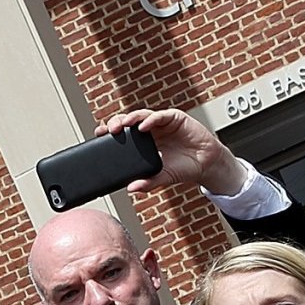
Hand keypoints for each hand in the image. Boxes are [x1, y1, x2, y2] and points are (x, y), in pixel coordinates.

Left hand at [101, 107, 248, 197]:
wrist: (206, 164)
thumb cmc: (183, 168)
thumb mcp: (162, 177)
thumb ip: (148, 182)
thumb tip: (131, 188)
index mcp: (143, 143)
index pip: (123, 134)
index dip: (110, 133)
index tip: (98, 135)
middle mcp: (151, 130)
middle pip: (129, 122)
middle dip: (117, 124)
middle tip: (109, 130)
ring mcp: (162, 122)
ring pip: (141, 116)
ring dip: (130, 119)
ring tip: (122, 125)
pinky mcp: (174, 118)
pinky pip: (160, 116)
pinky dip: (150, 120)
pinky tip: (143, 126)